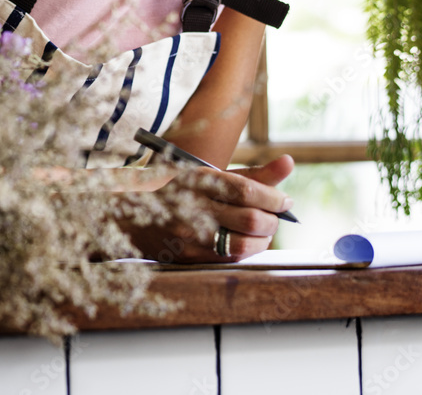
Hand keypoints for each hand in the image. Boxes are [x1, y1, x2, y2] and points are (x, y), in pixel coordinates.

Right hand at [119, 155, 294, 263]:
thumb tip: (290, 163)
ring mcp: (190, 235)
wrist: (132, 216)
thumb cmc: (180, 190)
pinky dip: (247, 250)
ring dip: (263, 239)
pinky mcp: (190, 257)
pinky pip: (231, 259)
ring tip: (263, 230)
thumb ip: (251, 174)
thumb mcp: (210, 176)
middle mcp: (192, 206)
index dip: (273, 197)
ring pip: (244, 244)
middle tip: (275, 215)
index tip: (285, 200)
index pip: (245, 189)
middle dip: (272, 220)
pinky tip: (246, 240)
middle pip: (250, 219)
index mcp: (197, 179)